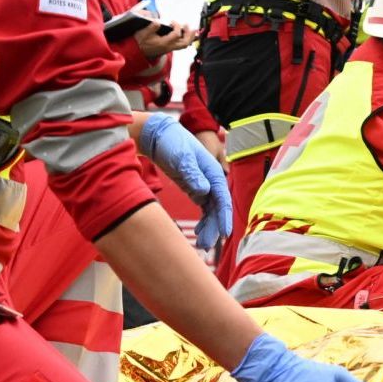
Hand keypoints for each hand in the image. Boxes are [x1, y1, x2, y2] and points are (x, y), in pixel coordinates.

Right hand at [135, 20, 195, 59]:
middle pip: (184, 43)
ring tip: (192, 29)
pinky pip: (181, 45)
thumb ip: (151, 27)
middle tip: (189, 26)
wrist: (137, 52)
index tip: (172, 21)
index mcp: (163, 43)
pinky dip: (186, 39)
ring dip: (189, 37)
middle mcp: (168, 47)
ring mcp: (169, 48)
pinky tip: (186, 34)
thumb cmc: (140, 41)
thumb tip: (158, 22)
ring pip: (184, 45)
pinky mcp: (169, 48)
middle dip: (189, 34)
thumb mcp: (143, 33)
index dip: (177, 26)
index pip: (176, 34)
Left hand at [138, 112, 232, 250]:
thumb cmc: (171, 142)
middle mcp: (211, 179)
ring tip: (202, 244)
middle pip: (217, 208)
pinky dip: (203, 221)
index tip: (224, 233)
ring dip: (209, 227)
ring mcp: (203, 184)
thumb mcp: (181, 157)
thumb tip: (205, 192)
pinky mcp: (194, 188)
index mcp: (212, 172)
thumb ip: (192, 174)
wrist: (158, 136)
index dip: (224, 216)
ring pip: (211, 210)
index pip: (222, 198)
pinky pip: (203, 208)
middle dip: (214, 227)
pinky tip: (198, 232)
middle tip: (205, 246)